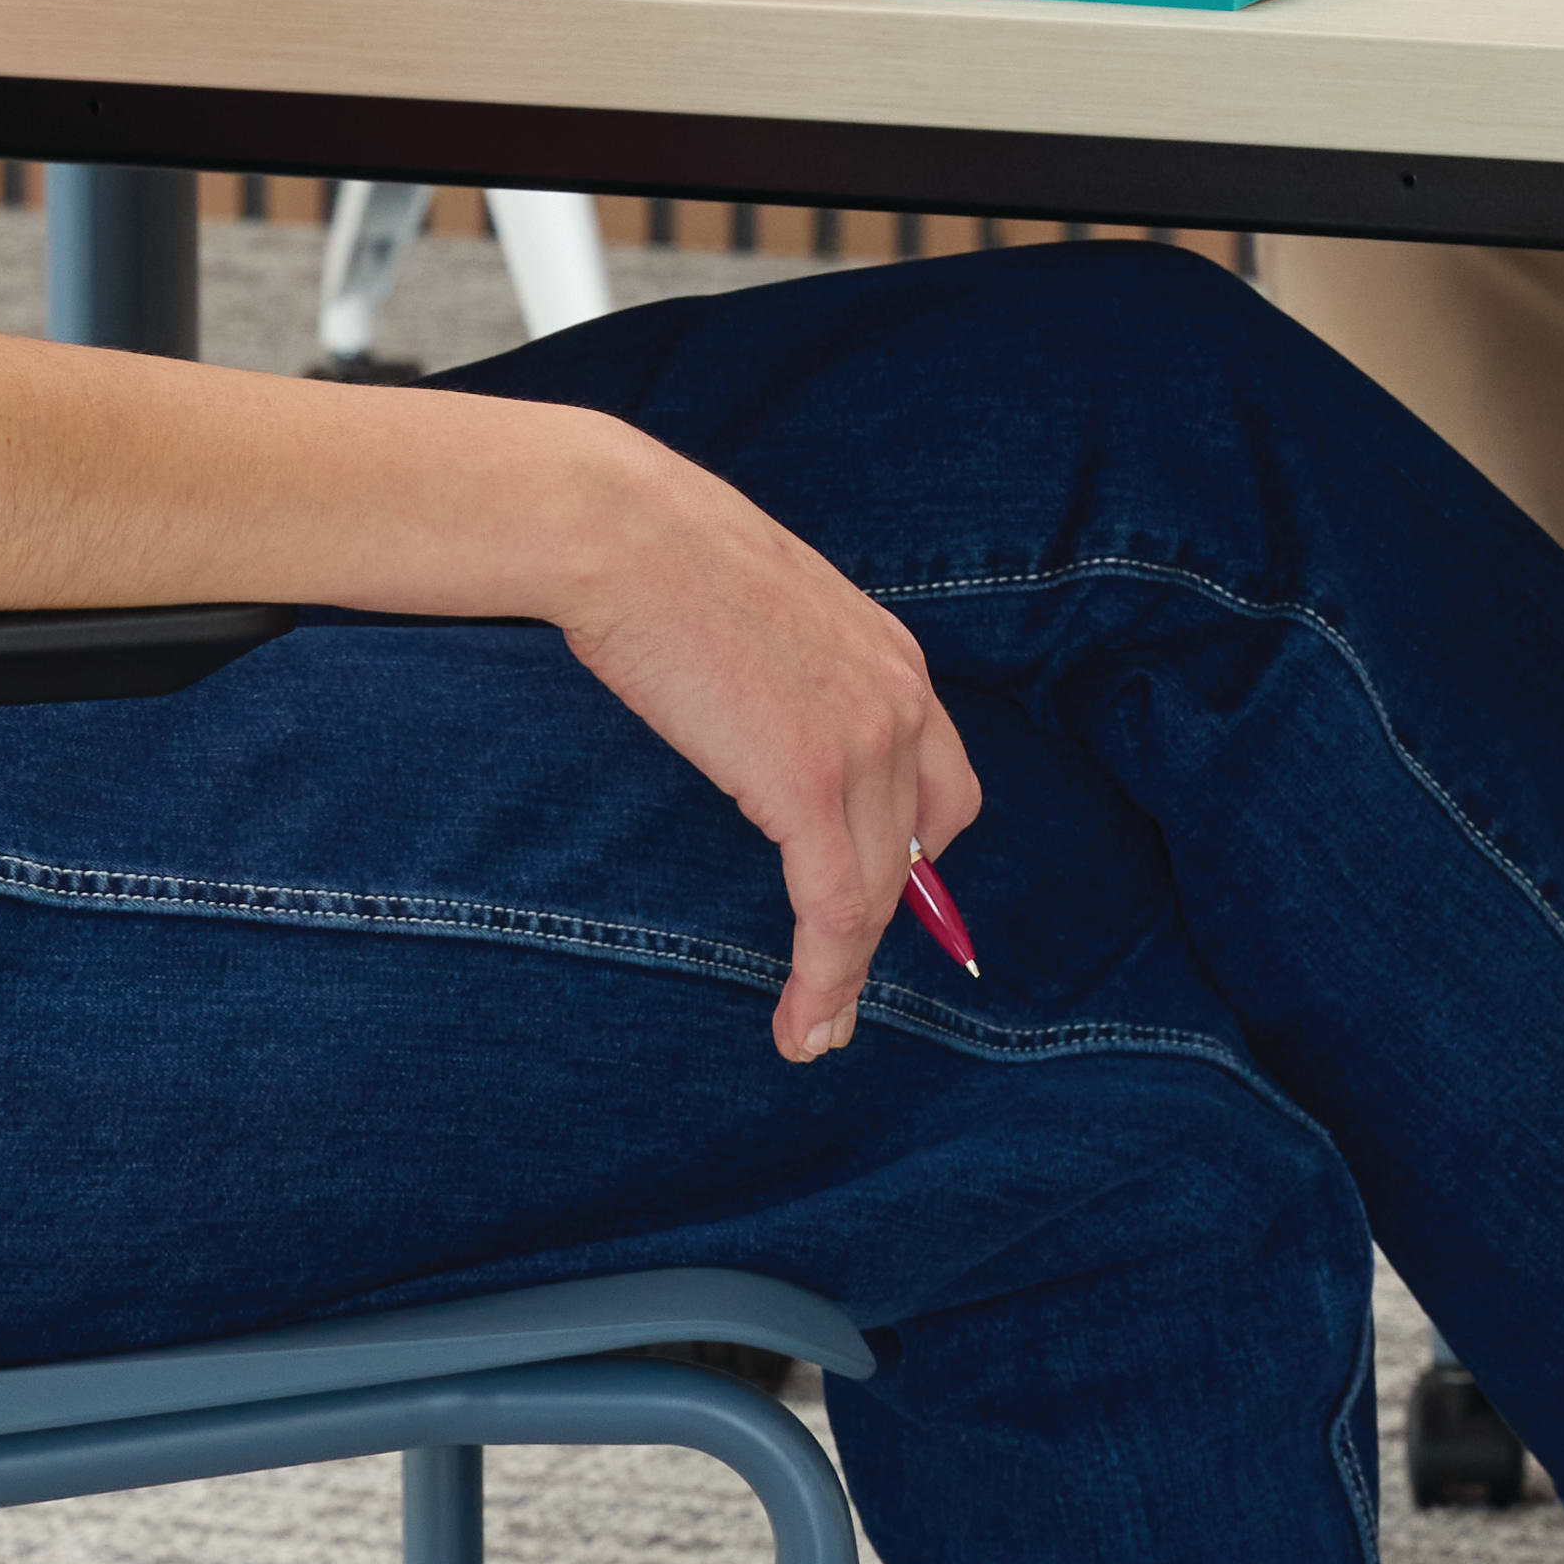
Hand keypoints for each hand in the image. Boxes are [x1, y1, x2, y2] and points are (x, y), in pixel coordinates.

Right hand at [526, 414, 982, 1059]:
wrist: (622, 532)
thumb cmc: (666, 562)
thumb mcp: (768, 616)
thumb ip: (795, 678)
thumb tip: (768, 726)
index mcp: (894, 659)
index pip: (941, 786)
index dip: (916, 858)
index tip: (885, 908)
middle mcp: (901, 700)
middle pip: (917, 849)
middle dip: (884, 924)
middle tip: (839, 987)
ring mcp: (863, 743)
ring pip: (876, 891)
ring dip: (847, 975)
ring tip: (815, 1031)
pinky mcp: (807, 783)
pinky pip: (835, 907)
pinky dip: (824, 976)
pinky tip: (801, 1020)